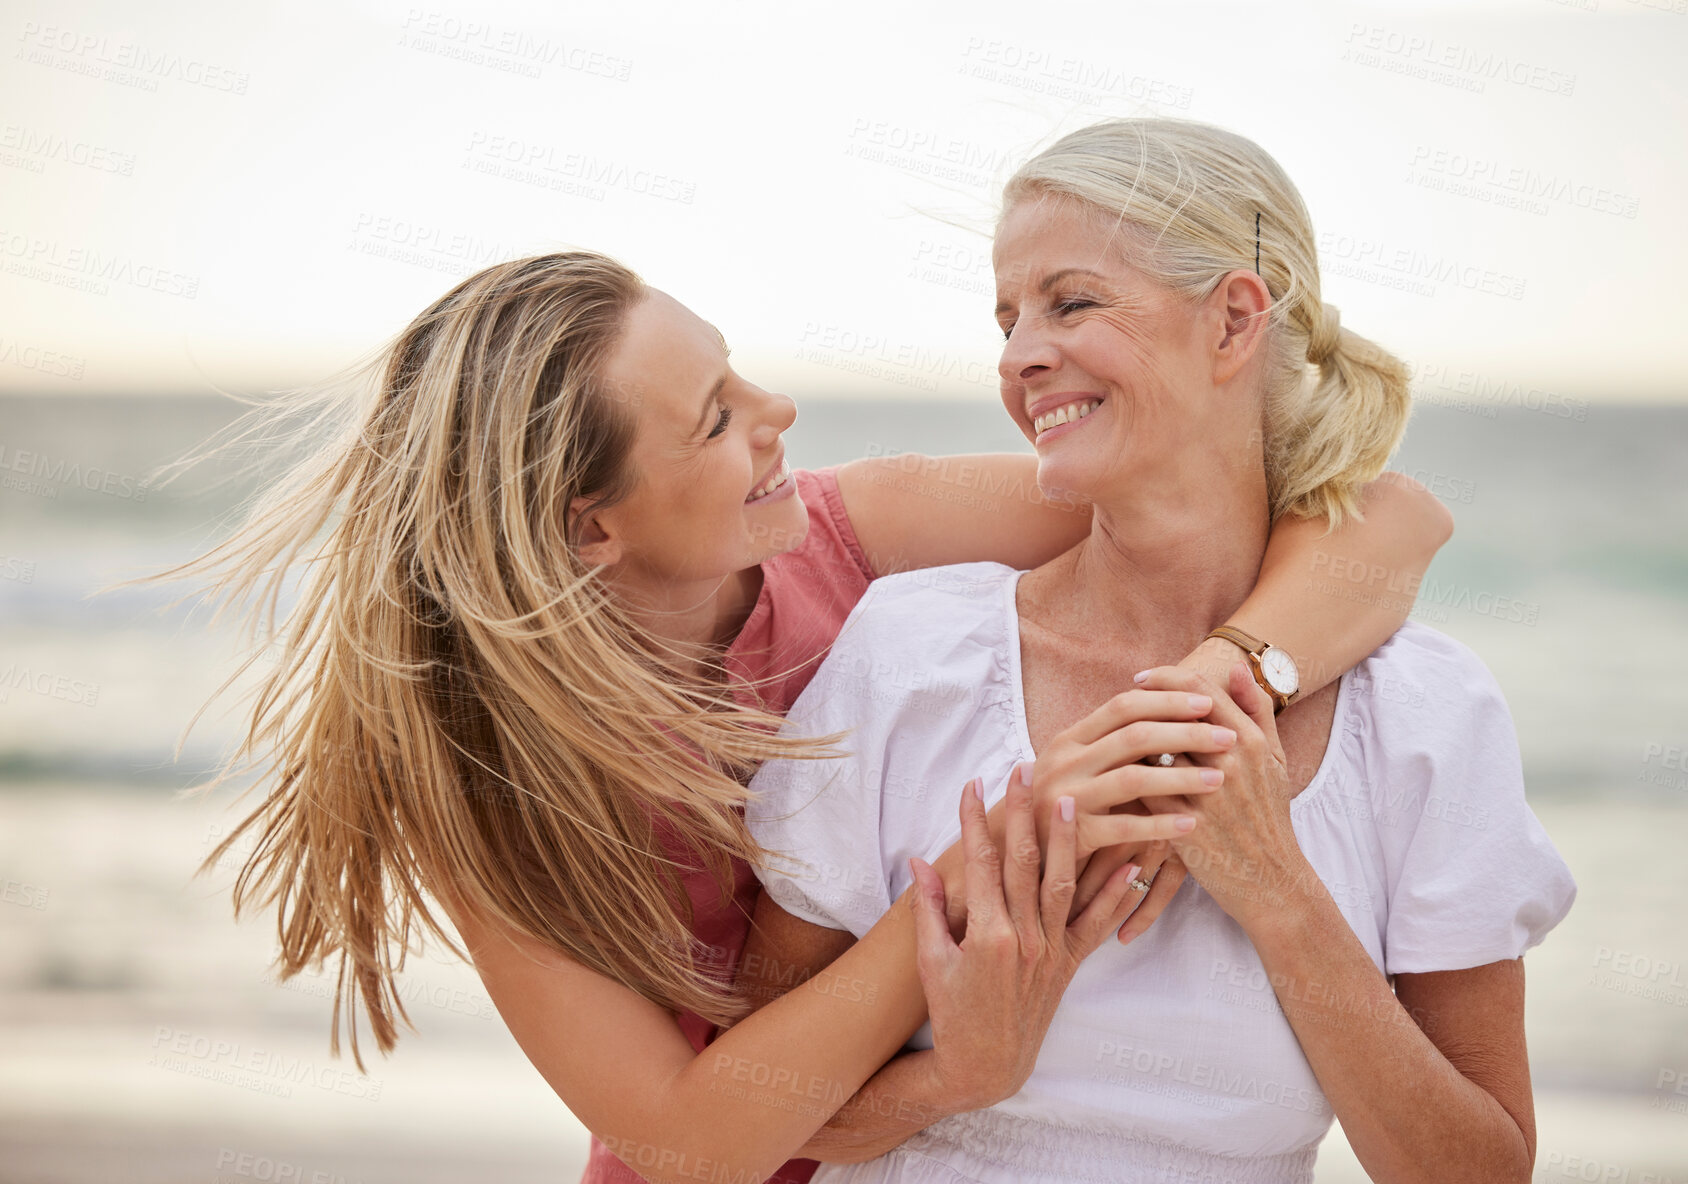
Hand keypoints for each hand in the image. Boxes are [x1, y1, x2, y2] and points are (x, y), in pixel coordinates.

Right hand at [906, 773, 1142, 1110]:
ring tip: (1072, 797)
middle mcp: (1024, 938)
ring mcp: (1052, 951)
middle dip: (1023, 813)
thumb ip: (930, 910)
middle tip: (1025, 770)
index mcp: (986, 935)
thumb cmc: (953, 1014)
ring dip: (1070, 838)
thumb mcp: (932, 962)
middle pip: (1025, 862)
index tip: (973, 784)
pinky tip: (1131, 862)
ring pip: (1065, 883)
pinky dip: (1116, 894)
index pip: (981, 863)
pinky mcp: (1070, 965)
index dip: (975, 821)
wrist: (986, 1066)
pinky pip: (1097, 925)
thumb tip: (920, 860)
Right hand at [1026, 689, 1233, 856]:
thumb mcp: (1078, 763)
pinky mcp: (1074, 834)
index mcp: (1070, 739)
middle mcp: (1066, 762)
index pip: (1123, 706)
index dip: (1167, 701)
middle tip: (1227, 737)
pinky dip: (1161, 824)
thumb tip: (1163, 703)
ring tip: (1220, 779)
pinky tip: (1192, 825)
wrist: (1020, 849)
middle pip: (1133, 737)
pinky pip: (1125, 826)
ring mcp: (1068, 797)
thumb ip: (1111, 740)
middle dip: (1186, 734)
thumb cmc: (1064, 802)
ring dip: (1181, 777)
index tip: (1208, 703)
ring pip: (1132, 779)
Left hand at [1131, 663, 1311, 933]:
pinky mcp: (1185, 827)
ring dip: (1128, 739)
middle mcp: (1229, 764)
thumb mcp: (1275, 759)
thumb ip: (1257, 710)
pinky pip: (1144, 792)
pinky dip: (1127, 778)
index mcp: (1250, 742)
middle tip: (1118, 697)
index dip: (1165, 678)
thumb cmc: (1269, 815)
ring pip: (1152, 752)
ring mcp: (1206, 796)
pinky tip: (1112, 772)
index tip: (1141, 678)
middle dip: (1139, 702)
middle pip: (1170, 715)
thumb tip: (1236, 667)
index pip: (1198, 691)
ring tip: (1111, 732)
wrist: (1270, 880)